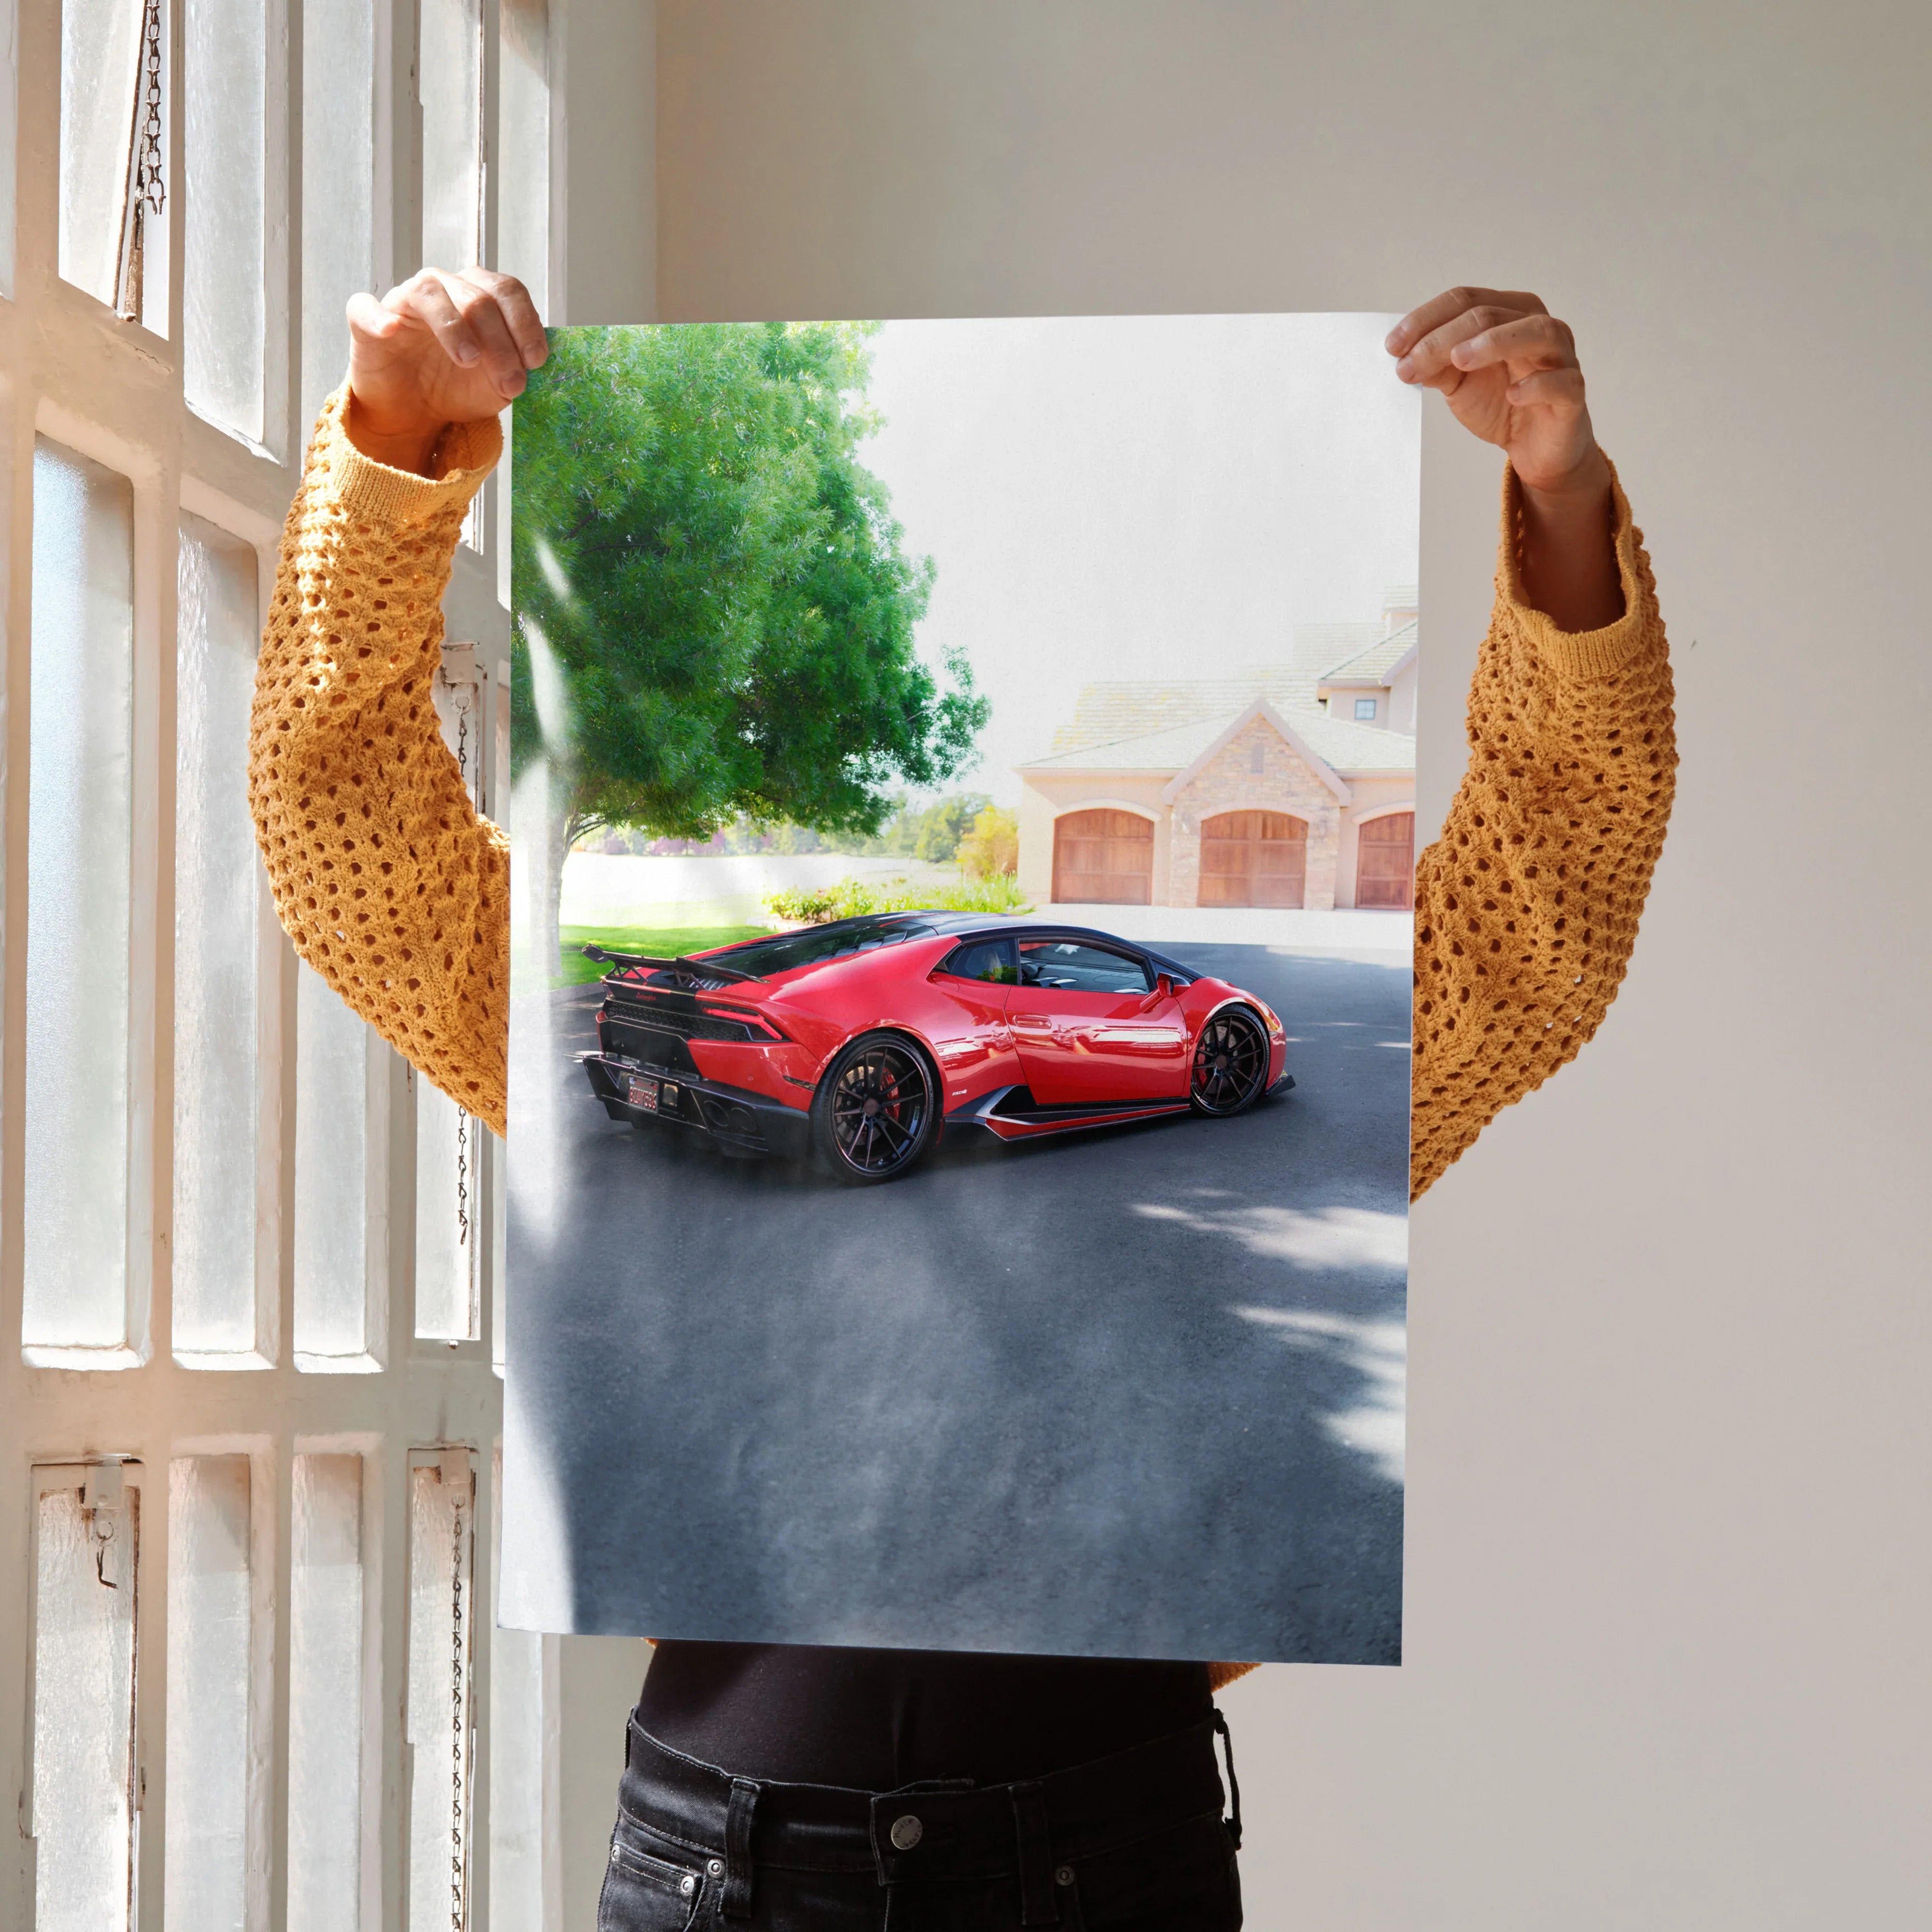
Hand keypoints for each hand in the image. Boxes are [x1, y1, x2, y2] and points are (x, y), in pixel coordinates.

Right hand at [344, 268, 546, 473]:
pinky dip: (378, 316)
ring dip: (454, 327)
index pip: (507, 291)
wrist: (414, 412)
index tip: (536, 361)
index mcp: (479, 295)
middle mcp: (443, 288)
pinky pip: (366, 307)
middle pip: (477, 297)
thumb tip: (532, 362)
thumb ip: (516, 368)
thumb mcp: (497, 384)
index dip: (525, 323)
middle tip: (511, 383)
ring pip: (430, 293)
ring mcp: (404, 301)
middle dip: (500, 342)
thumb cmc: (457, 387)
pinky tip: (391, 330)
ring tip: (469, 361)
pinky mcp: (366, 320)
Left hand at [1388, 287, 1621, 629]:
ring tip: (1458, 360)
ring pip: (1535, 332)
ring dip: (1494, 342)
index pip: (1465, 300)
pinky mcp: (1572, 393)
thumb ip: (1436, 364)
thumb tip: (1403, 354)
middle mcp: (1537, 326)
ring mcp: (1561, 357)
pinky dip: (1537, 385)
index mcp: (1508, 313)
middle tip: (1409, 364)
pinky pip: (1561, 381)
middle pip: (1490, 314)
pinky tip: (1512, 394)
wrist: (1534, 447)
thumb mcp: (1458, 382)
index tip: (1392, 346)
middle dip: (1443, 338)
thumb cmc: (1500, 403)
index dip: (1426, 319)